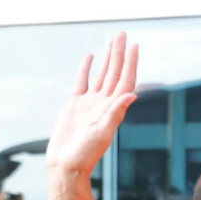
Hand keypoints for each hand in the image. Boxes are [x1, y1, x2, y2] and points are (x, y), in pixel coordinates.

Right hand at [46, 32, 138, 175]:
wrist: (66, 165)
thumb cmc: (85, 154)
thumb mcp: (102, 133)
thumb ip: (115, 113)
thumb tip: (132, 95)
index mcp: (112, 109)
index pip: (125, 81)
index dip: (130, 63)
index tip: (134, 45)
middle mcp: (103, 104)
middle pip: (114, 73)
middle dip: (119, 54)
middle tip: (122, 34)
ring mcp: (90, 104)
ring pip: (101, 75)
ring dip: (107, 58)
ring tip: (112, 40)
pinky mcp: (75, 106)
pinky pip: (82, 82)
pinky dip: (86, 69)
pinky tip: (90, 57)